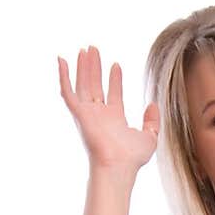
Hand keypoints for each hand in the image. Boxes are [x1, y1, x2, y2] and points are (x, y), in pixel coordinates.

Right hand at [57, 45, 159, 173]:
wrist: (117, 165)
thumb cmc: (132, 158)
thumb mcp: (150, 137)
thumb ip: (152, 121)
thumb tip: (152, 104)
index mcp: (114, 120)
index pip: (113, 95)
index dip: (115, 80)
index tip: (116, 65)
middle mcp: (99, 116)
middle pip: (95, 86)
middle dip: (95, 68)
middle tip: (94, 49)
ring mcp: (88, 114)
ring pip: (83, 85)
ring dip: (84, 67)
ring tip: (86, 49)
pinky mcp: (78, 113)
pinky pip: (67, 92)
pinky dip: (63, 76)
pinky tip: (62, 60)